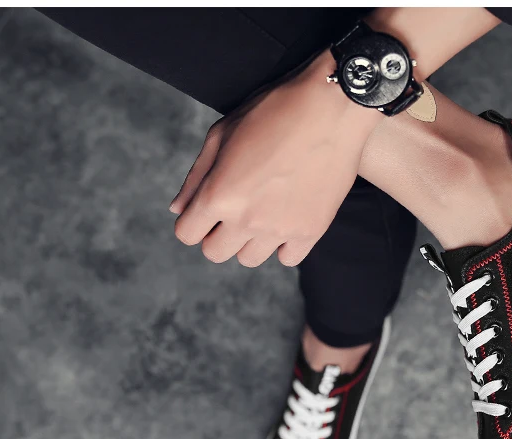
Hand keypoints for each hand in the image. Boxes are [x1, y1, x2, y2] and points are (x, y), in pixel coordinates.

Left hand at [170, 53, 381, 267]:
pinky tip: (287, 220)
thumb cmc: (273, 110)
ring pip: (249, 258)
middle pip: (215, 252)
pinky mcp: (311, 230)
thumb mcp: (222, 133)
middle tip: (235, 209)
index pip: (187, 234)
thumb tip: (178, 210)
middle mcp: (246, 219)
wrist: (333, 106)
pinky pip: (287, 257)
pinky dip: (284, 244)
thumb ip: (196, 177)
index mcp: (218, 195)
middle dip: (217, 234)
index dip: (193, 221)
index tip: (206, 209)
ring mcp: (281, 229)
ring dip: (249, 240)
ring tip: (263, 213)